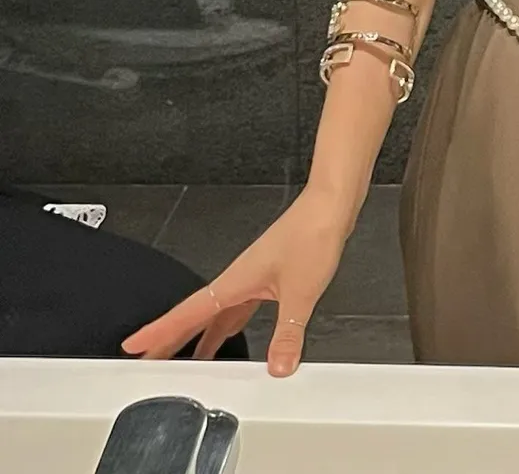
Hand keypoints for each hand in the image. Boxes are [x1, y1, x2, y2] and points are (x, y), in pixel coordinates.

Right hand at [121, 189, 347, 376]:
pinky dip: (230, 326)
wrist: (330, 206)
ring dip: (201, 336)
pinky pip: (239, 308)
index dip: (160, 330)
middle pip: (197, 316)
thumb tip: (278, 367)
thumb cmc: (312, 233)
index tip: (134, 345)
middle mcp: (239, 279)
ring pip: (218, 314)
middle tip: (149, 361)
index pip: (189, 312)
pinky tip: (233, 335)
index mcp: (235, 281)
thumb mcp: (300, 293)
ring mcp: (253, 277)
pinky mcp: (270, 277)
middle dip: (172, 339)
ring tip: (189, 361)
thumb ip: (288, 334)